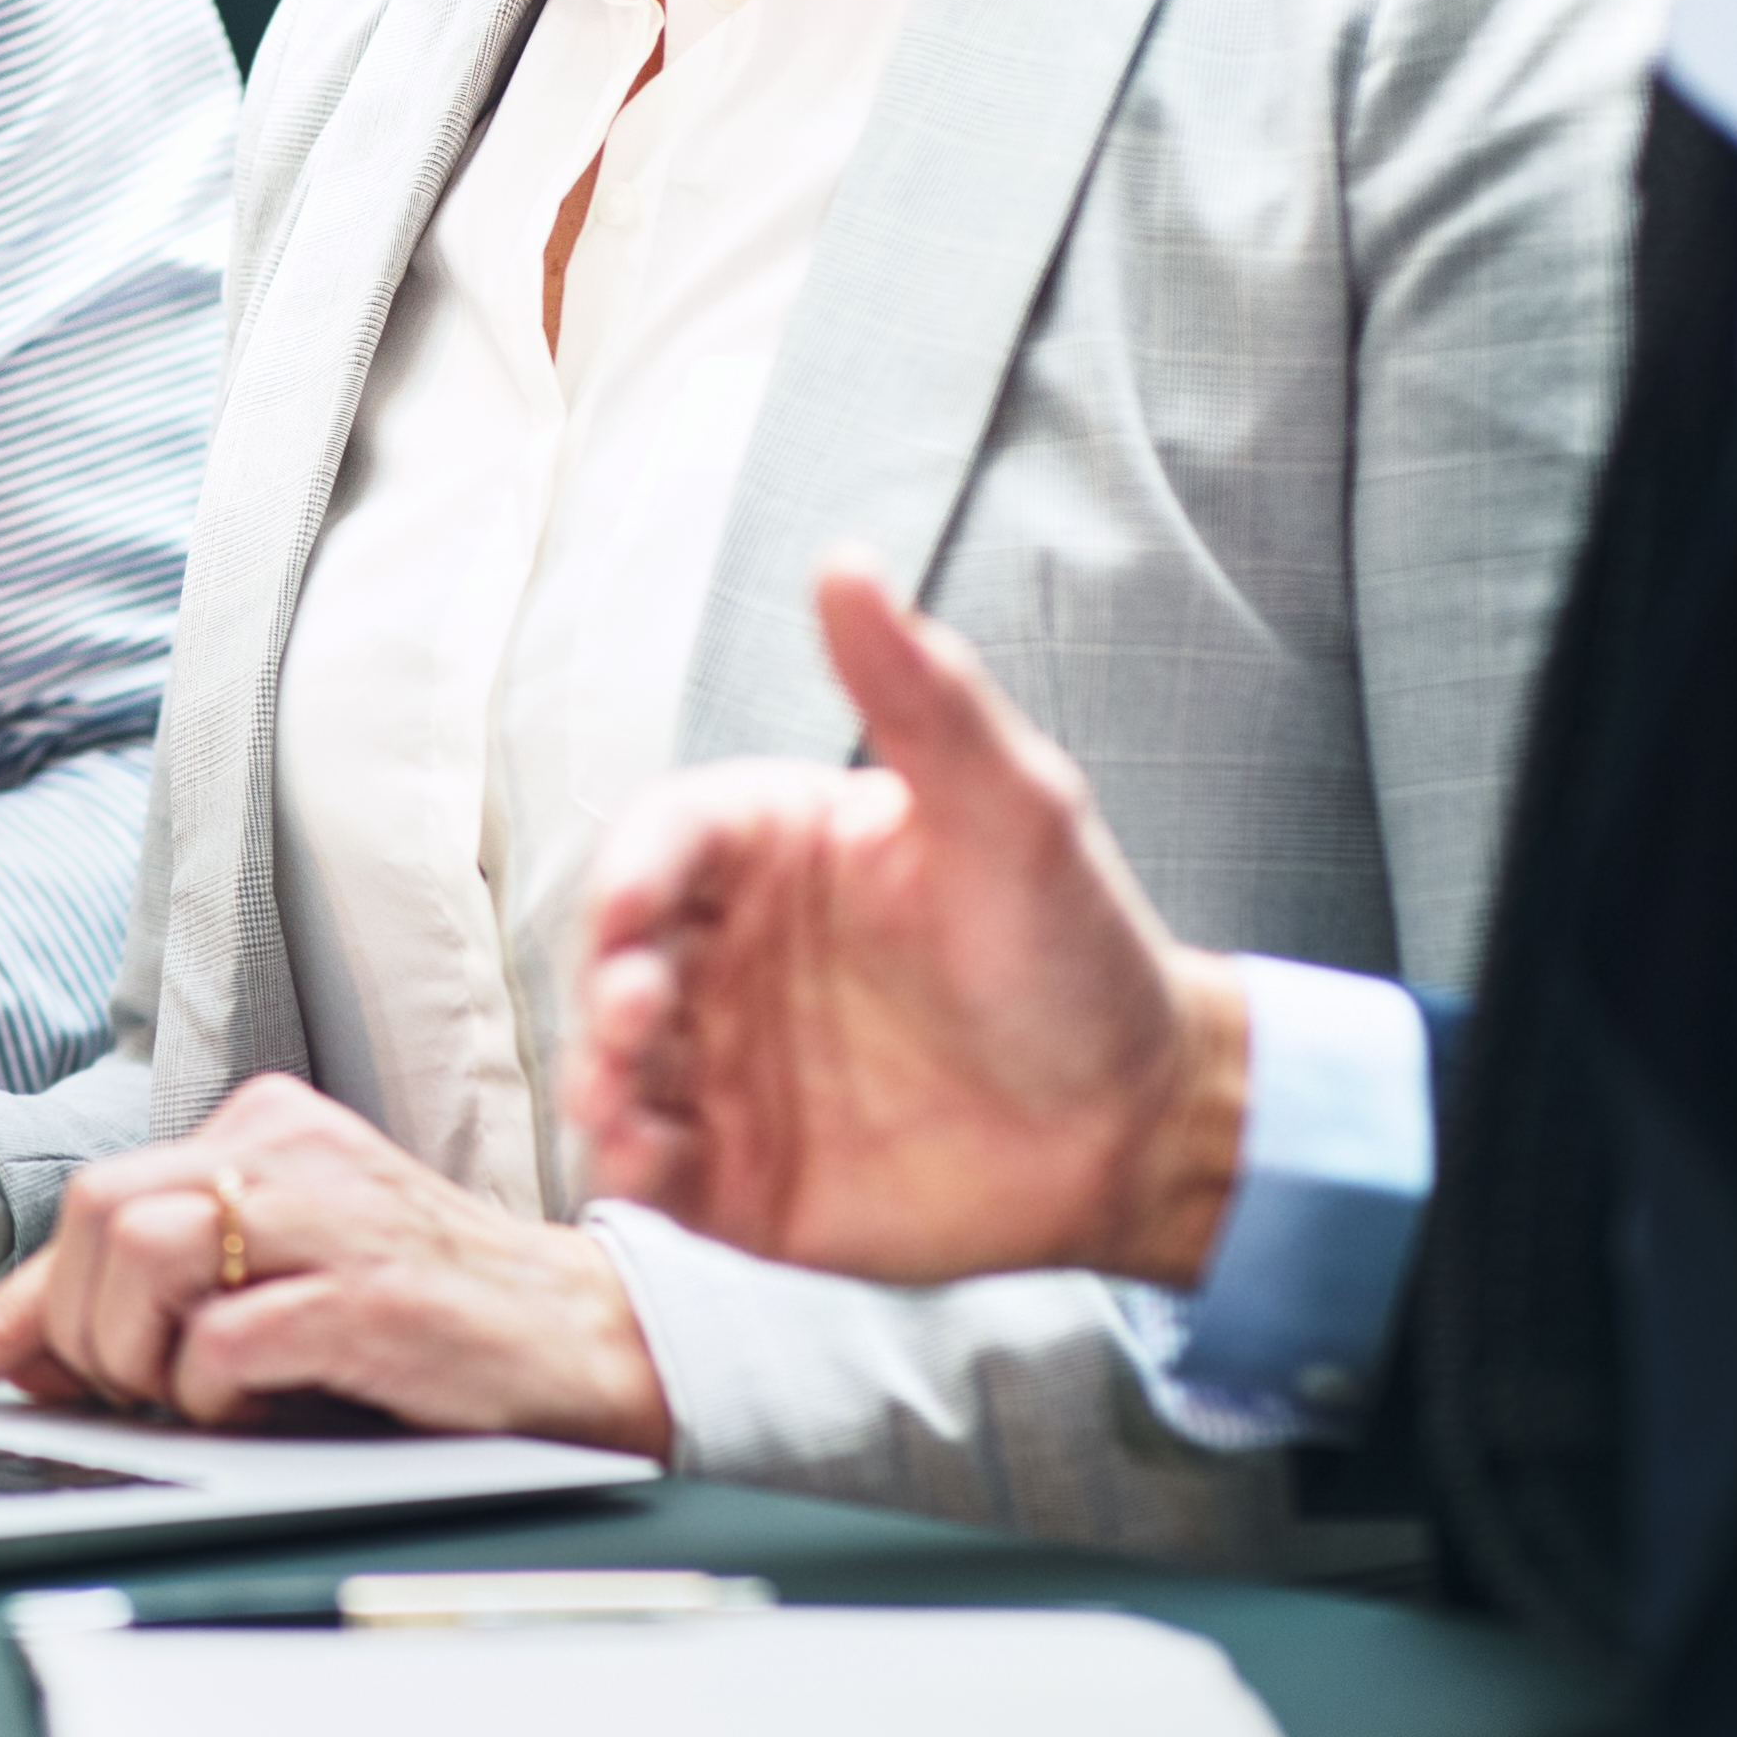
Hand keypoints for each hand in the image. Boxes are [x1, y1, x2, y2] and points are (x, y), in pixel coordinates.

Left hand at [0, 1075, 669, 1457]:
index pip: (94, 1204)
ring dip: (138, 1354)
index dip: (10, 1306)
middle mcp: (288, 1148)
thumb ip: (169, 1308)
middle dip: (79, 1329)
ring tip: (195, 1396)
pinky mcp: (370, 1292)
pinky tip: (261, 1407)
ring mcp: (331, 1211)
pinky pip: (224, 1336)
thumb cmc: (428, 1327)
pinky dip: (212, 1392)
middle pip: (96, 1212)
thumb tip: (24, 1363)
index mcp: (264, 1132)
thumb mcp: (282, 1293)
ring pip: (141, 1253)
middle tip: (130, 1393)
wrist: (590, 1343)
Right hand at [563, 558, 1250, 1291]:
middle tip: (639, 1012)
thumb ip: (921, 694)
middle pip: (619, 954)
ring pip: (618, 1062)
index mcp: (774, 853)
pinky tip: (640, 1163)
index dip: (634, 869)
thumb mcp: (1012, 810)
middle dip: (606, 980)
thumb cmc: (1075, 949)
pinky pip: (653, 1168)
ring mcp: (727, 1066)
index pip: (668, 841)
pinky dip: (625, 1165)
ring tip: (620, 1104)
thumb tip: (846, 563)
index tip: (630, 907)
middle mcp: (730, 955)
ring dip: (597, 1075)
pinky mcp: (736, 1174)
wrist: (1138, 1126)